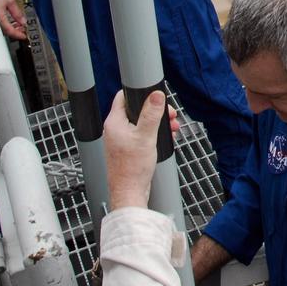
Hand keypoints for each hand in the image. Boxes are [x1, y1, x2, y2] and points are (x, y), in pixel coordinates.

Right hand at [0, 0, 26, 40]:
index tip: (24, 36)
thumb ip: (17, 12)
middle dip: (14, 31)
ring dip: (9, 26)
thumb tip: (23, 20)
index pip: (9, 31)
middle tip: (22, 29)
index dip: (18, 34)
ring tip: (17, 24)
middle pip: (3, 31)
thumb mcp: (10, 0)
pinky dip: (3, 22)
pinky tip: (8, 19)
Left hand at [104, 89, 178, 209]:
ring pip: (141, 122)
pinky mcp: (127, 148)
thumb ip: (151, 114)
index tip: (155, 97)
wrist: (129, 192)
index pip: (124, 97)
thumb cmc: (132, 168)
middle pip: (136, 109)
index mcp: (114, 122)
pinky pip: (142, 134)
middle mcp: (115, 129)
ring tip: (171, 127)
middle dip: (155, 110)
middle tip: (169, 115)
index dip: (141, 94)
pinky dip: (154, 133)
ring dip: (157, 122)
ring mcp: (121, 139)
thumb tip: (156, 95)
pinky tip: (165, 138)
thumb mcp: (146, 136)